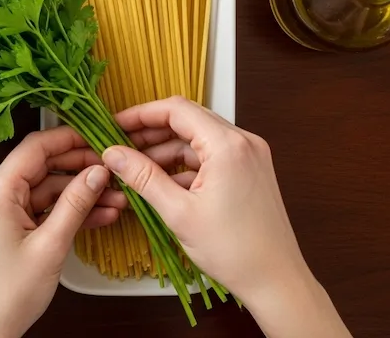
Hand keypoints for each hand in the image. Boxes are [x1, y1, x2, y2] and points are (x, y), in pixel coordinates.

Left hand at [0, 126, 124, 337]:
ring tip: (117, 199)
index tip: (100, 139)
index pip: (35, 147)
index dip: (70, 139)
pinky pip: (42, 211)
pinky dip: (68, 212)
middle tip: (114, 172)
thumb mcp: (50, 245)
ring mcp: (2, 213)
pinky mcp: (9, 229)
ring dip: (80, 194)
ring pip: (47, 191)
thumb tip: (97, 172)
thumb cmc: (7, 294)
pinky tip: (100, 216)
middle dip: (81, 169)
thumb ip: (75, 204)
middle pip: (43, 167)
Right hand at [104, 97, 350, 337]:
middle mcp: (243, 142)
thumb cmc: (234, 251)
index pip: (176, 109)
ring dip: (167, 150)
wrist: (276, 280)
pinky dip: (186, 165)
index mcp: (228, 145)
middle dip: (151, 132)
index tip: (114, 125)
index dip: (141, 114)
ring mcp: (250, 155)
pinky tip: (162, 183)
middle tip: (120, 147)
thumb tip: (113, 154)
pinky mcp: (250, 171)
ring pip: (198, 139)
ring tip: (135, 169)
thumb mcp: (179, 212)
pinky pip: (211, 156)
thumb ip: (143, 178)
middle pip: (188, 120)